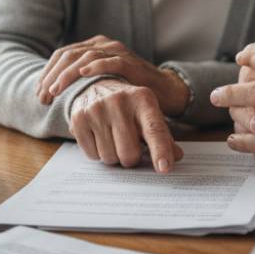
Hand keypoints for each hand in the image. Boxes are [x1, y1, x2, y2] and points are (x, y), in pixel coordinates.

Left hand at [38, 35, 189, 115]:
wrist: (162, 91)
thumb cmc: (127, 90)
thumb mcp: (99, 83)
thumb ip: (80, 82)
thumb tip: (51, 93)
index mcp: (92, 47)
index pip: (62, 55)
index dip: (47, 73)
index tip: (39, 94)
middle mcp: (103, 44)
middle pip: (68, 54)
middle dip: (52, 76)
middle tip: (43, 97)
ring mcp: (117, 51)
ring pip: (84, 57)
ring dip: (67, 75)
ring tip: (55, 91)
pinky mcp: (130, 62)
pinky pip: (110, 61)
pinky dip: (95, 66)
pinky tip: (83, 74)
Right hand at [69, 79, 183, 171]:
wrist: (95, 86)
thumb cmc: (128, 107)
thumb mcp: (148, 114)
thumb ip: (163, 135)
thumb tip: (176, 156)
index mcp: (143, 99)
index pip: (154, 130)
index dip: (160, 150)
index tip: (164, 168)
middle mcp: (119, 101)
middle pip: (129, 154)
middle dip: (131, 158)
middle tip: (129, 145)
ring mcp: (97, 109)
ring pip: (110, 158)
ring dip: (114, 155)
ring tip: (113, 137)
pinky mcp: (78, 118)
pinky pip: (92, 155)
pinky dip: (97, 153)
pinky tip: (99, 136)